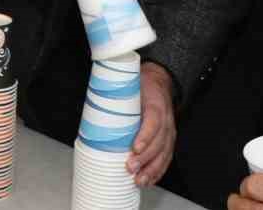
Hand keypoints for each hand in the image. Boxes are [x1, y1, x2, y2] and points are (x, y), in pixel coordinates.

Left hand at [129, 62, 174, 186]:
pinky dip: (157, 171)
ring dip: (151, 169)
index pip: (154, 121)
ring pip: (164, 153)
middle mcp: (166, 119)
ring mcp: (169, 131)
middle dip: (145, 158)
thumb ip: (117, 97)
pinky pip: (166, 158)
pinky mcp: (169, 140)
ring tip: (139, 180)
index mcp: (156, 104)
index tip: (134, 148)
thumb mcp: (130, 85)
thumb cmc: (141, 85)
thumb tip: (93, 109)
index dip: (145, 136)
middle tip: (130, 168)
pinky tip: (148, 180)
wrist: (158, 82)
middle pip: (159, 142)